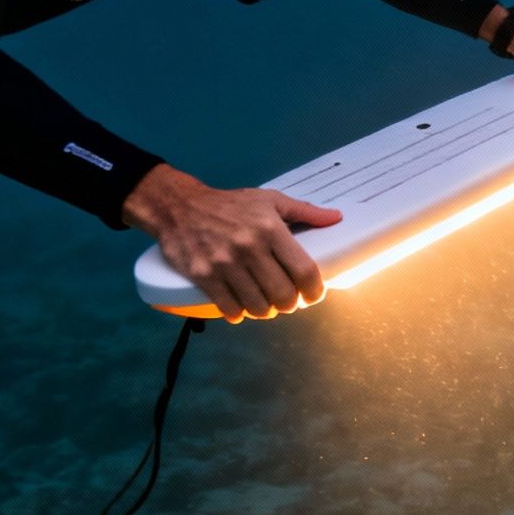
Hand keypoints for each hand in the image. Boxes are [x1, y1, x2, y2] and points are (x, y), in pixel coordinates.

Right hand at [123, 164, 338, 322]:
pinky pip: (229, 308)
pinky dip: (239, 314)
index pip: (304, 271)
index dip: (314, 291)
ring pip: (258, 307)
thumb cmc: (229, 204)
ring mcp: (224, 263)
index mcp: (270, 229)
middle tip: (287, 301)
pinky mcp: (203, 275)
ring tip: (265, 305)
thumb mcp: (269, 200)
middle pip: (283, 295)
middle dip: (289, 304)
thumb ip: (304, 211)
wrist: (178, 206)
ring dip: (265, 311)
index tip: (313, 295)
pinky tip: (241, 309)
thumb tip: (335, 218)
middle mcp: (249, 247)